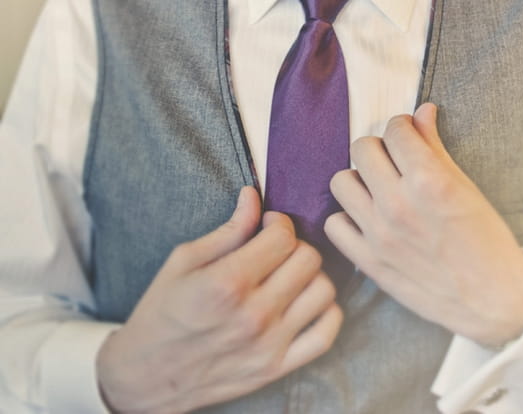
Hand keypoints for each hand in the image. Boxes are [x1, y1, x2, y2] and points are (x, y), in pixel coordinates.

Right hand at [97, 186, 341, 413]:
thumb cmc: (161, 312)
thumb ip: (228, 230)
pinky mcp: (277, 369)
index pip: (283, 236)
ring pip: (323, 291)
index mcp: (227, 282)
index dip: (278, 222)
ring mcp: (269, 345)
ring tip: (288, 276)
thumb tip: (253, 197)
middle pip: (308, 259)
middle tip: (275, 250)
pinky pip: (326, 334)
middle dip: (293, 245)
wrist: (145, 377)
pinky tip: (305, 301)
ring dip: (310, 276)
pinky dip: (325, 312)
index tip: (266, 225)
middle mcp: (254, 314)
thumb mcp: (184, 260)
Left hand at [325, 103, 522, 347]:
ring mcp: (380, 235)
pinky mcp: (369, 262)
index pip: (395, 131)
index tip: (407, 135)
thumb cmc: (486, 239)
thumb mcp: (465, 185)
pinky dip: (347, 217)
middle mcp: (399, 205)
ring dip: (358, 179)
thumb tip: (422, 110)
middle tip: (392, 160)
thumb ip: (435, 146)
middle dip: (378, 148)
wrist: (494, 300)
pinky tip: (367, 218)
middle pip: (361, 149)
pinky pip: (334, 224)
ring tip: (377, 188)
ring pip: (340, 182)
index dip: (402, 127)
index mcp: (428, 181)